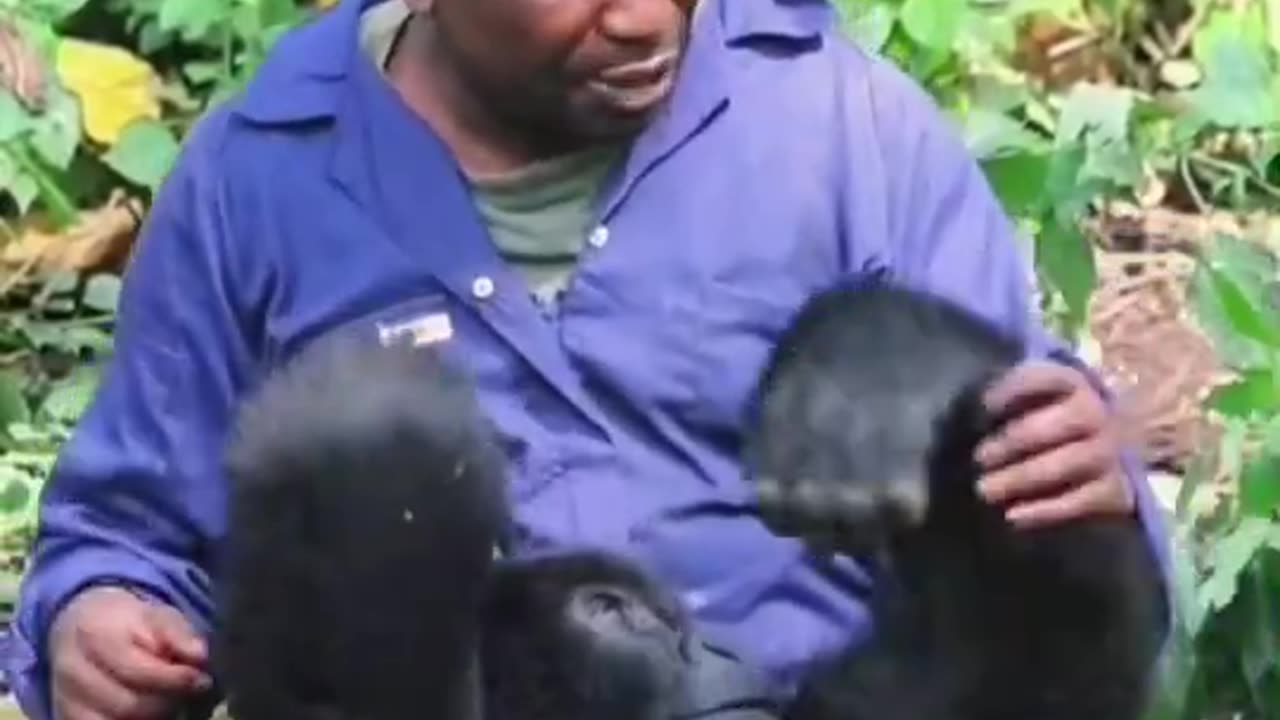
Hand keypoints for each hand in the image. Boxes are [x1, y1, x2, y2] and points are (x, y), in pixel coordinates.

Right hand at [50, 585, 209, 719]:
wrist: (82, 628)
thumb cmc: (129, 624)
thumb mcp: (157, 616)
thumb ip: (178, 634)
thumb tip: (199, 655)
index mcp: (95, 635)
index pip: (135, 669)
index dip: (173, 679)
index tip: (201, 680)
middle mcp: (72, 671)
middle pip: (127, 705)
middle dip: (166, 702)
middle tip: (188, 695)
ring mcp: (66, 699)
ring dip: (151, 718)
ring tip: (170, 703)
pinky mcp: (68, 716)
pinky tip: (149, 713)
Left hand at [974, 361, 1134, 528]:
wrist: (1117, 446)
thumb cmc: (1054, 418)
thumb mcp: (1036, 397)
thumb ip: (1009, 399)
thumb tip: (968, 413)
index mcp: (1072, 383)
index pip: (1046, 378)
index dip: (1013, 389)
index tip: (984, 406)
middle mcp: (1096, 413)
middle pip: (1054, 425)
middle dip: (1012, 442)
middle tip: (979, 458)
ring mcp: (1110, 452)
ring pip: (1067, 464)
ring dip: (1022, 477)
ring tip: (985, 490)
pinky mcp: (1117, 488)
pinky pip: (1082, 501)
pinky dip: (1046, 510)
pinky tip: (1013, 516)